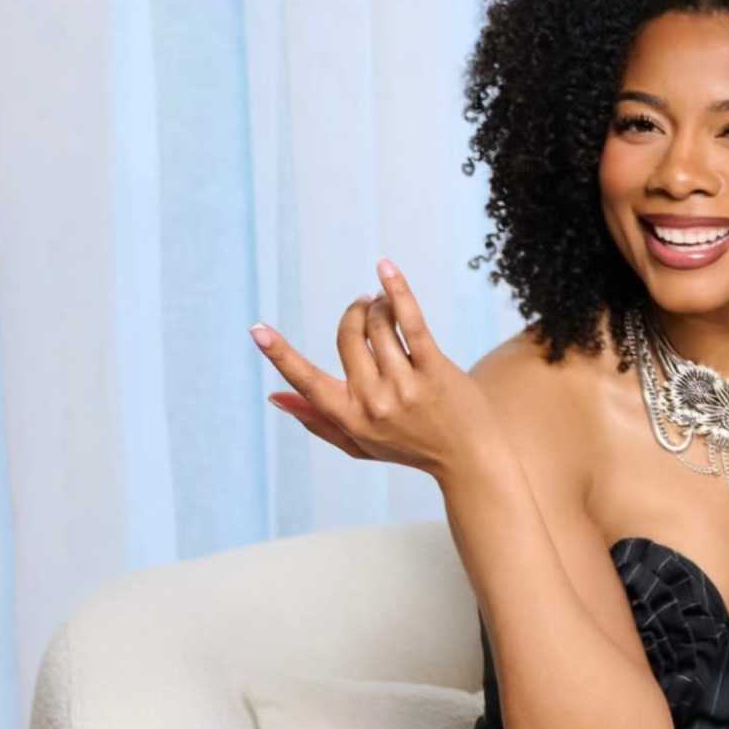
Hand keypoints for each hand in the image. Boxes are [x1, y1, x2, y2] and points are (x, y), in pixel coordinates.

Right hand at [251, 264, 499, 478]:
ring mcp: (406, 386)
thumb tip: (274, 396)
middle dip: (353, 314)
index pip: (307, 382)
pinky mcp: (436, 370)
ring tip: (385, 306)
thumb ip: (318, 420)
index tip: (257, 329)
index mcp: (350, 418)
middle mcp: (374, 401)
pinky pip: (410, 322)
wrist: (471, 458)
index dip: (280, 355)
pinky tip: (386, 270)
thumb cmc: (410, 447)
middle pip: (348, 336)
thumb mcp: (360, 443)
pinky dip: (396, 291)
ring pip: (378, 326)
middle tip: (365, 305)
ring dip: (378, 306)